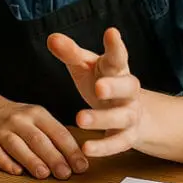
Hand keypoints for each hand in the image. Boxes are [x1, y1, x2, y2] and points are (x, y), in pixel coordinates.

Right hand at [0, 97, 87, 179]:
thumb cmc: (18, 118)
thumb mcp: (38, 118)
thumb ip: (56, 135)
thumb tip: (77, 159)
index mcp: (36, 113)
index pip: (57, 132)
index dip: (70, 150)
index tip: (81, 165)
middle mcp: (19, 120)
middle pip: (38, 140)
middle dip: (53, 158)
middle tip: (65, 174)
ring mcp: (1, 130)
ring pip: (17, 146)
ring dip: (31, 161)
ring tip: (44, 174)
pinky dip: (6, 163)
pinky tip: (17, 171)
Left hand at [47, 28, 144, 157]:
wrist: (131, 112)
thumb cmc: (102, 82)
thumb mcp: (85, 66)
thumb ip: (70, 53)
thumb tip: (52, 38)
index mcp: (117, 69)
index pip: (118, 55)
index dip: (115, 45)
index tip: (111, 33)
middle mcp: (128, 90)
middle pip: (128, 86)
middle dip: (114, 87)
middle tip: (99, 87)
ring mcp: (130, 113)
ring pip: (122, 117)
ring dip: (102, 119)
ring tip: (79, 118)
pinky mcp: (128, 136)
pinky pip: (119, 142)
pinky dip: (104, 147)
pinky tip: (87, 149)